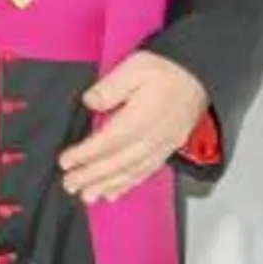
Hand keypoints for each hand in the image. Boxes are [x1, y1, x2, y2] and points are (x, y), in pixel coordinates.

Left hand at [60, 50, 208, 204]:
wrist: (197, 73)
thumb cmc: (165, 70)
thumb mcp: (133, 68)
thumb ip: (110, 87)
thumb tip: (90, 102)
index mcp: (141, 118)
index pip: (108, 142)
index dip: (85, 155)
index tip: (65, 162)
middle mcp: (153, 137)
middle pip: (117, 162)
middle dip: (91, 176)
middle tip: (69, 184)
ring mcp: (162, 145)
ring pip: (131, 172)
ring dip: (107, 185)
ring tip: (87, 195)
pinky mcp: (167, 148)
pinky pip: (146, 172)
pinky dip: (128, 184)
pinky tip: (113, 192)